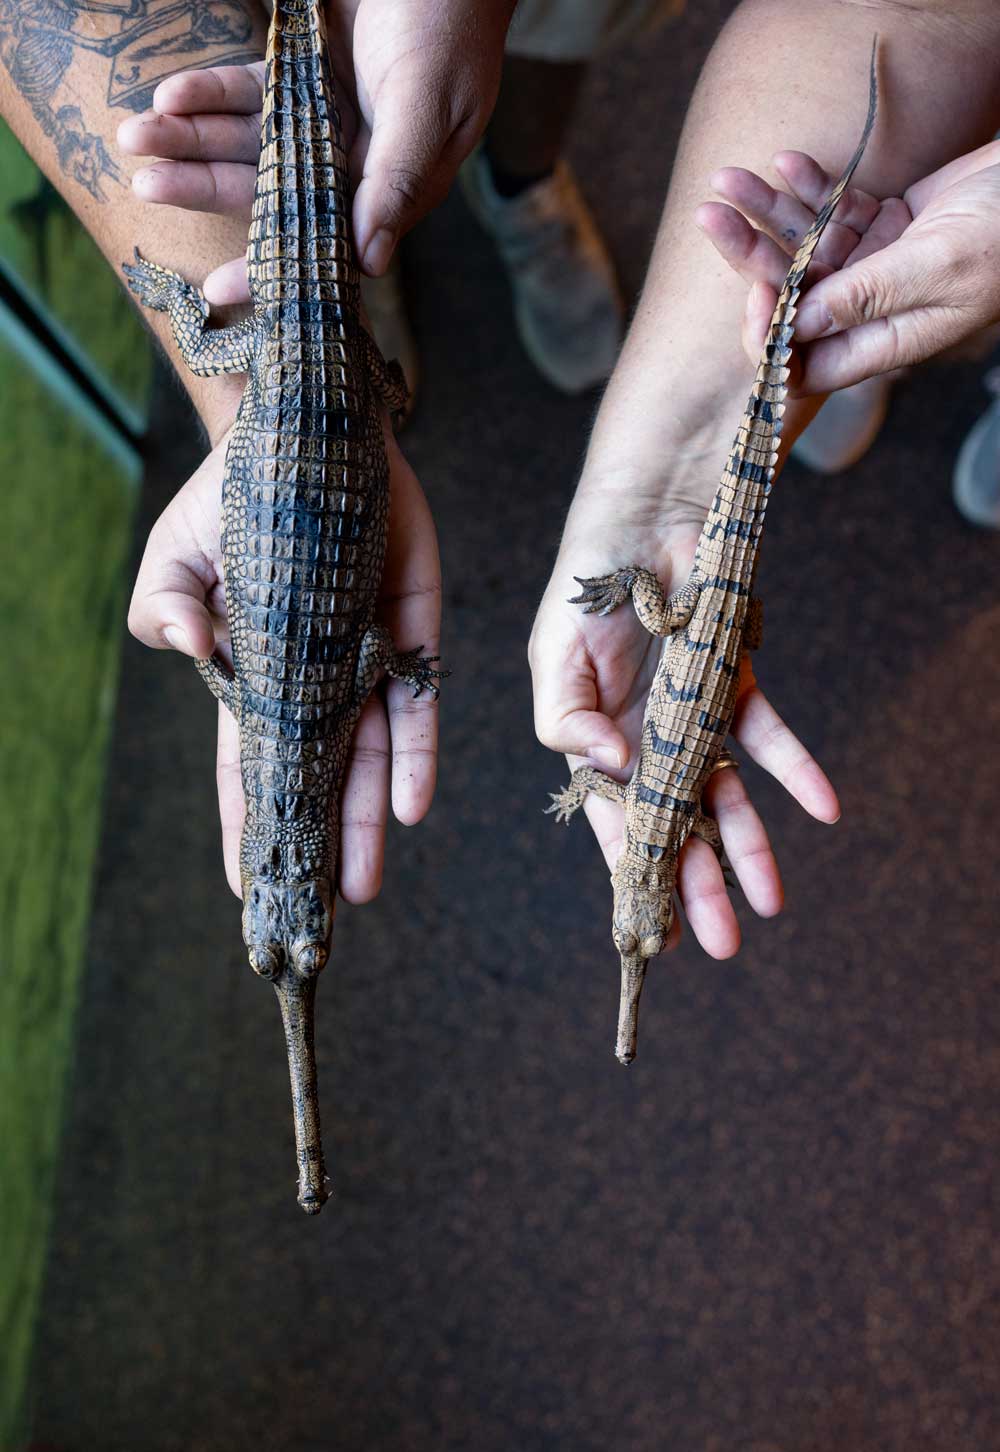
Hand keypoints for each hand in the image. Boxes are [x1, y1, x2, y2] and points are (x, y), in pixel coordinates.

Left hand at [117, 0, 511, 293]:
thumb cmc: (452, 22)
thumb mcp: (429, 101)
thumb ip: (397, 177)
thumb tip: (371, 262)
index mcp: (392, 182)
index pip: (324, 239)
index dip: (272, 265)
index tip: (218, 292)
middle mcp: (353, 158)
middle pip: (267, 189)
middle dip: (205, 188)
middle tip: (145, 185)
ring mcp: (324, 115)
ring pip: (246, 140)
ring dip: (190, 139)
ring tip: (135, 135)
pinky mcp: (301, 74)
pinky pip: (245, 92)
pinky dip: (208, 93)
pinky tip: (171, 95)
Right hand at [128, 427, 442, 904]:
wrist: (308, 430)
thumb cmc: (234, 494)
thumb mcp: (178, 550)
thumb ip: (167, 604)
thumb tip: (184, 642)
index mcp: (255, 674)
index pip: (249, 766)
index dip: (245, 826)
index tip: (245, 890)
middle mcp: (316, 680)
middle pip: (317, 780)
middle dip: (317, 847)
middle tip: (318, 919)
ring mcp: (365, 658)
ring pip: (370, 758)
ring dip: (366, 822)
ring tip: (361, 887)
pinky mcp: (412, 629)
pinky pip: (418, 702)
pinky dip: (415, 754)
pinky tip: (411, 807)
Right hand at [529, 492, 839, 959]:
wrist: (645, 508)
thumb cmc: (586, 583)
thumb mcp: (552, 657)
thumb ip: (565, 722)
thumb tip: (613, 771)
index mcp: (594, 740)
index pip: (615, 823)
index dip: (634, 874)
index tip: (652, 932)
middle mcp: (646, 737)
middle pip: (676, 824)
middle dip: (696, 884)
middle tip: (720, 942)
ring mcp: (694, 712)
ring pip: (727, 794)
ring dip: (750, 846)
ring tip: (770, 902)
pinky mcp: (736, 680)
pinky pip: (770, 734)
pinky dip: (797, 769)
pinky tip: (824, 807)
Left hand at [696, 139, 999, 393]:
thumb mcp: (938, 266)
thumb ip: (868, 297)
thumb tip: (798, 325)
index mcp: (885, 341)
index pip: (807, 360)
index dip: (772, 332)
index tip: (753, 292)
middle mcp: (872, 312)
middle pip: (793, 295)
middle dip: (752, 257)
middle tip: (710, 216)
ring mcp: (876, 268)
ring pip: (806, 247)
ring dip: (768, 213)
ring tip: (729, 177)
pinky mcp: (885, 227)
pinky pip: (834, 213)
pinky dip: (809, 189)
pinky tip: (785, 162)